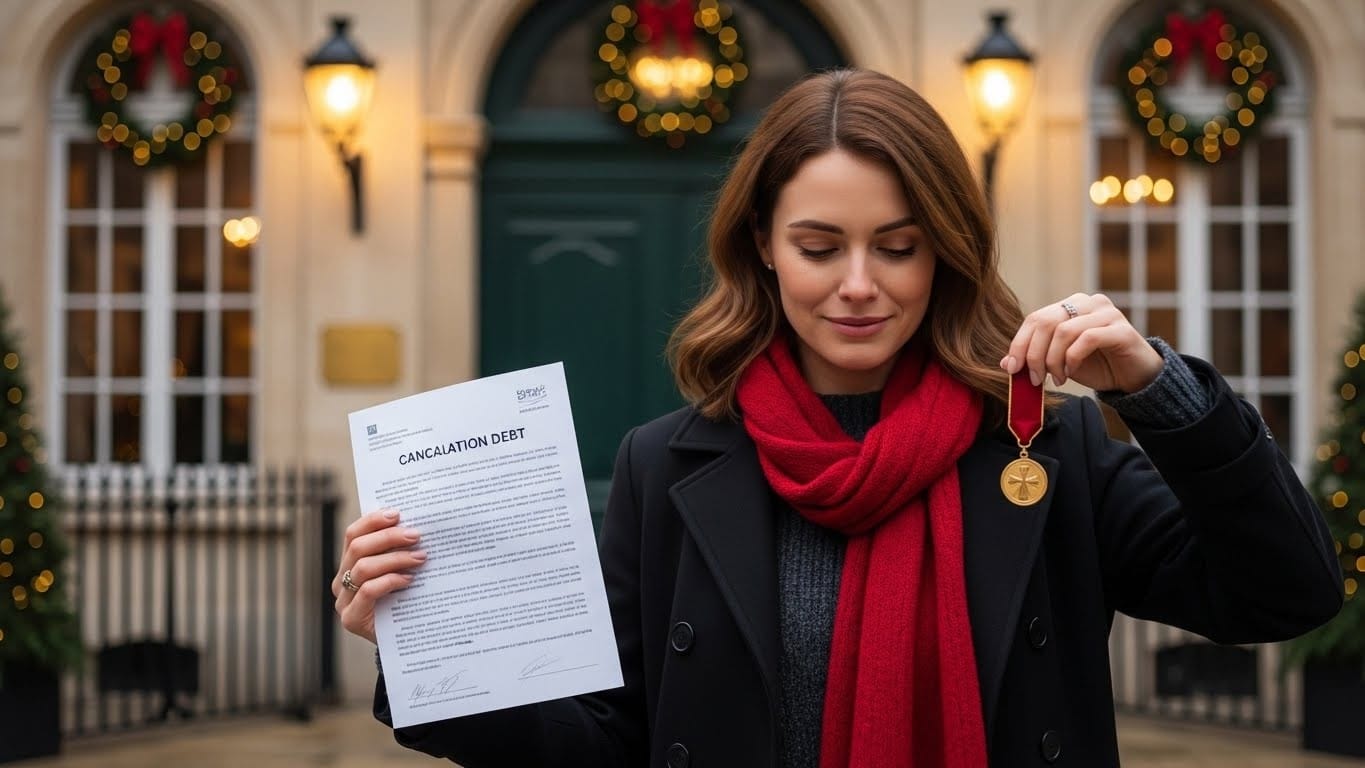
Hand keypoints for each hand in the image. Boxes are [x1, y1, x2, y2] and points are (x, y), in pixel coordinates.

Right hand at [333, 509, 426, 644]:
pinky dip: (389, 581)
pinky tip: (408, 580)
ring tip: (420, 558)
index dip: (373, 521)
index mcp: (349, 563)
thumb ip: (400, 551)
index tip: (397, 514)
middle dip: (388, 538)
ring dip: (395, 559)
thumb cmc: (406, 600)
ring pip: (363, 568)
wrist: (406, 641)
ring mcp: (343, 600)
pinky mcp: (351, 618)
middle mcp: (342, 580)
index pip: (353, 535)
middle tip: (415, 535)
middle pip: (357, 548)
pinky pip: (367, 591)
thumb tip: (416, 524)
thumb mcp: (401, 570)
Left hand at [1000, 293, 1163, 392]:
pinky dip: (1072, 358)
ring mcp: (1107, 313)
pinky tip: (1071, 373)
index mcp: (1070, 306)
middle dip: (1034, 354)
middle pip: (1046, 322)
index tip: (1012, 368)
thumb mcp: (1060, 363)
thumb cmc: (1097, 366)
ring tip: (1056, 379)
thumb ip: (1036, 358)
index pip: (1035, 318)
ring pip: (1064, 331)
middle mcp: (1088, 303)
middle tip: (1035, 378)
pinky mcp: (1121, 329)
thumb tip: (1005, 362)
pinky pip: (1087, 338)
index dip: (1019, 343)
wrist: (1134, 378)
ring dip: (1053, 360)